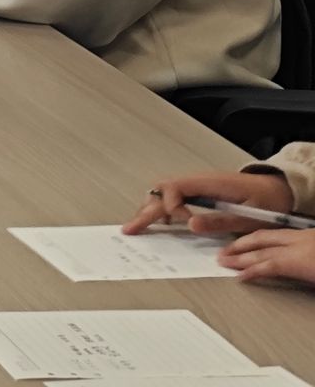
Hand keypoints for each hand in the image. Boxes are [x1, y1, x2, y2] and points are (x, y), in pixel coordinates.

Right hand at [123, 171, 295, 234]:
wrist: (279, 189)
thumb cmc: (268, 200)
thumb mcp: (249, 215)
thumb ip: (220, 221)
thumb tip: (190, 224)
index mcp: (209, 183)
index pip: (175, 188)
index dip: (172, 206)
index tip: (183, 222)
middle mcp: (199, 182)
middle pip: (162, 190)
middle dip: (146, 210)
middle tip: (131, 228)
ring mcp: (198, 186)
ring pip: (163, 192)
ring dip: (149, 208)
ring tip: (138, 225)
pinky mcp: (200, 192)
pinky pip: (172, 196)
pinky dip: (160, 207)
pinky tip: (159, 221)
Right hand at [222, 228, 314, 285]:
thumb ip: (299, 280)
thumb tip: (278, 282)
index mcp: (303, 259)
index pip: (271, 264)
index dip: (251, 270)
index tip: (236, 276)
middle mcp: (300, 242)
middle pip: (263, 244)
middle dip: (239, 251)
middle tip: (221, 257)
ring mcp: (304, 234)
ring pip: (268, 234)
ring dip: (247, 240)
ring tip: (232, 247)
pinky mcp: (310, 231)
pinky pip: (279, 232)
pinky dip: (263, 237)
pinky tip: (258, 240)